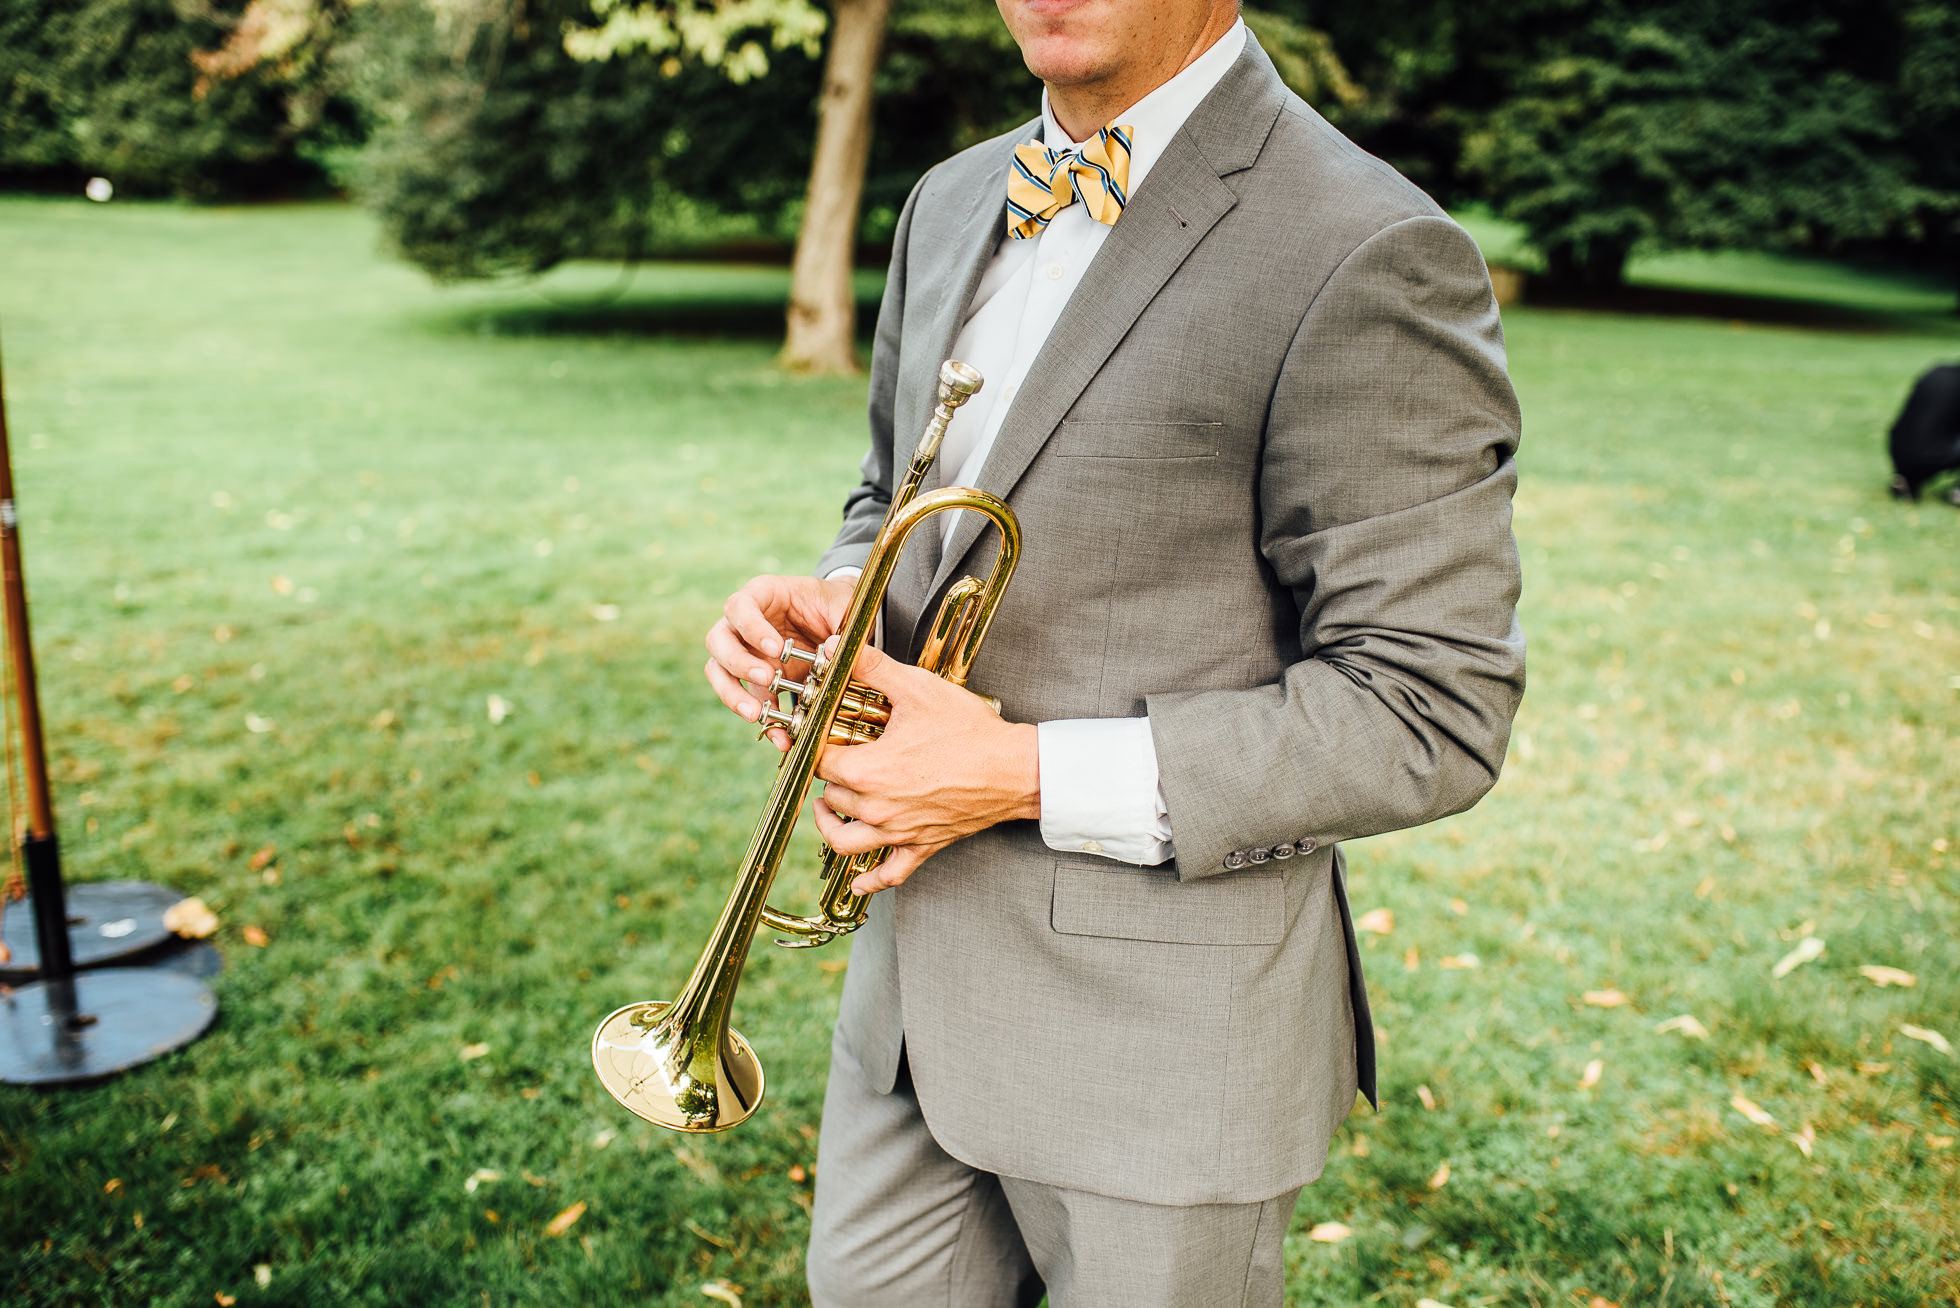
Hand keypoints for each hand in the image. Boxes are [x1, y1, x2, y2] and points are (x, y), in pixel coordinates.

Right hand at [704, 574, 855, 748]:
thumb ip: (840, 624)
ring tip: (756, 713)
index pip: (740, 606)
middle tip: (766, 678)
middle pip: (718, 639)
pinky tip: (780, 736)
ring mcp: (743, 651)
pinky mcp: (752, 679)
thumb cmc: (833, 604)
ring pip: (718, 670)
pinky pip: (745, 699)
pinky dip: (761, 719)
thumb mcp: (844, 604)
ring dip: (733, 694)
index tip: (776, 648)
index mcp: (762, 594)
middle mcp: (742, 622)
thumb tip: (831, 651)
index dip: (751, 627)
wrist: (834, 618)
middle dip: (737, 662)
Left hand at [810, 644, 1039, 894]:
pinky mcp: (922, 845)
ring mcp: (898, 832)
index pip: (818, 761)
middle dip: (828, 776)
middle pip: (829, 796)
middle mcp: (877, 808)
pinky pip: (888, 875)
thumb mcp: (917, 689)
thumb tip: (838, 646)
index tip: (818, 734)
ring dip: (830, 824)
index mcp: (867, 771)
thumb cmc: (970, 732)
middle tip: (835, 757)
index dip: (813, 744)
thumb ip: (871, 666)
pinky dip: (869, 880)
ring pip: (844, 841)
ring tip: (829, 806)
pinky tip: (859, 878)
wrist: (1015, 769)